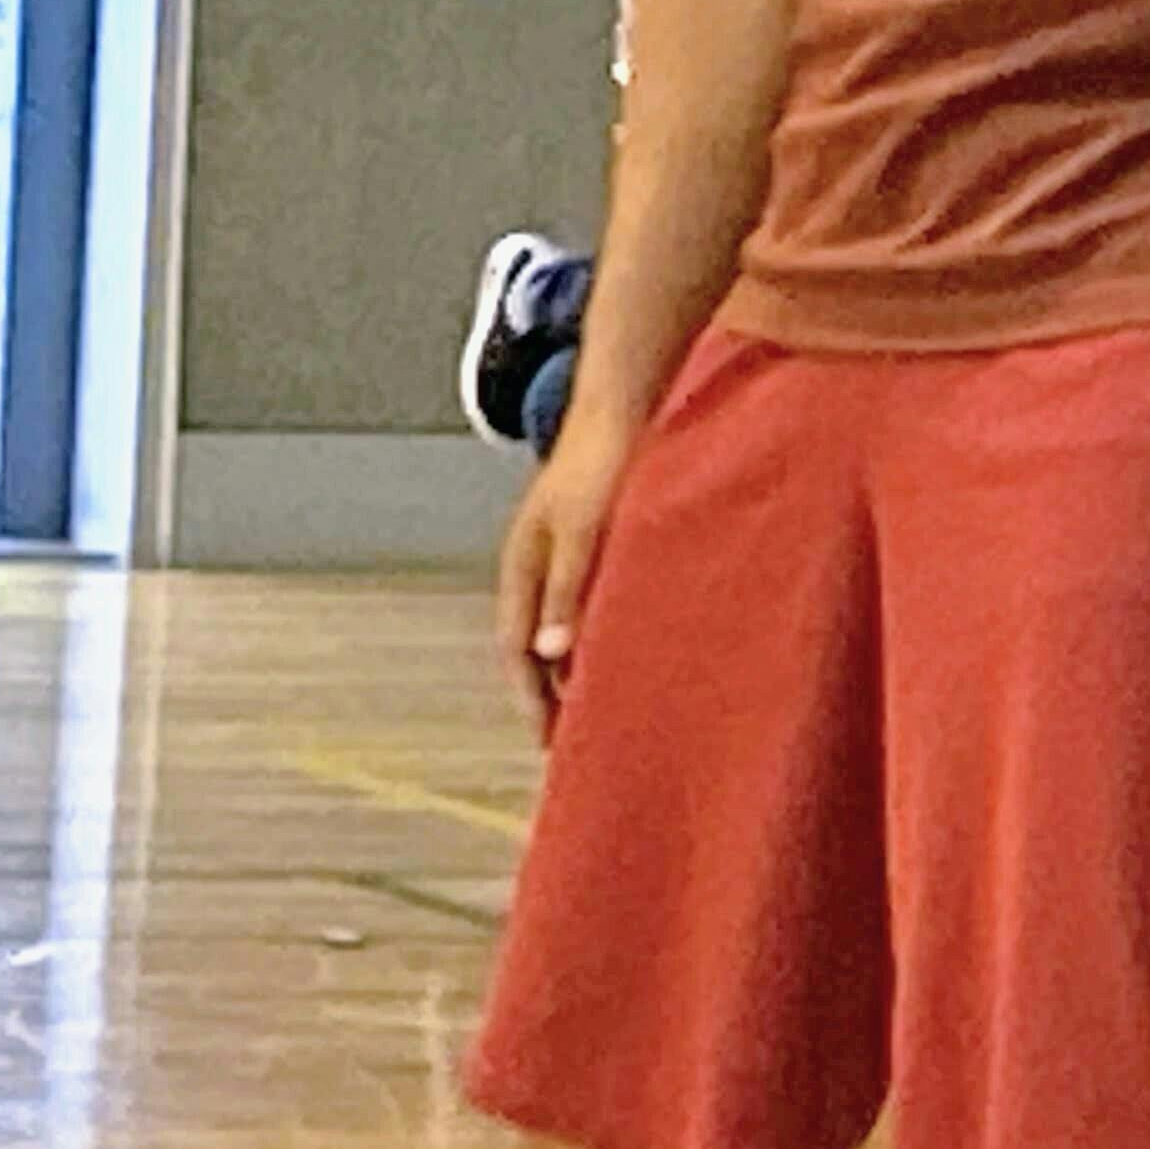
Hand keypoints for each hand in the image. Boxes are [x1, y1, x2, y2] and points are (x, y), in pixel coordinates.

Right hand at [494, 431, 627, 728]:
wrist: (626, 405)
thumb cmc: (603, 463)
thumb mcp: (585, 531)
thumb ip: (569, 591)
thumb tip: (551, 658)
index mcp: (523, 567)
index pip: (517, 650)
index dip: (531, 698)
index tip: (549, 742)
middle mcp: (539, 566)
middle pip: (538, 646)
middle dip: (552, 694)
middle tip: (577, 743)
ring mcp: (567, 555)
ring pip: (566, 627)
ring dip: (578, 668)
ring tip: (606, 710)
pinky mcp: (598, 545)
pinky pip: (593, 605)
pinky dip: (603, 636)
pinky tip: (632, 652)